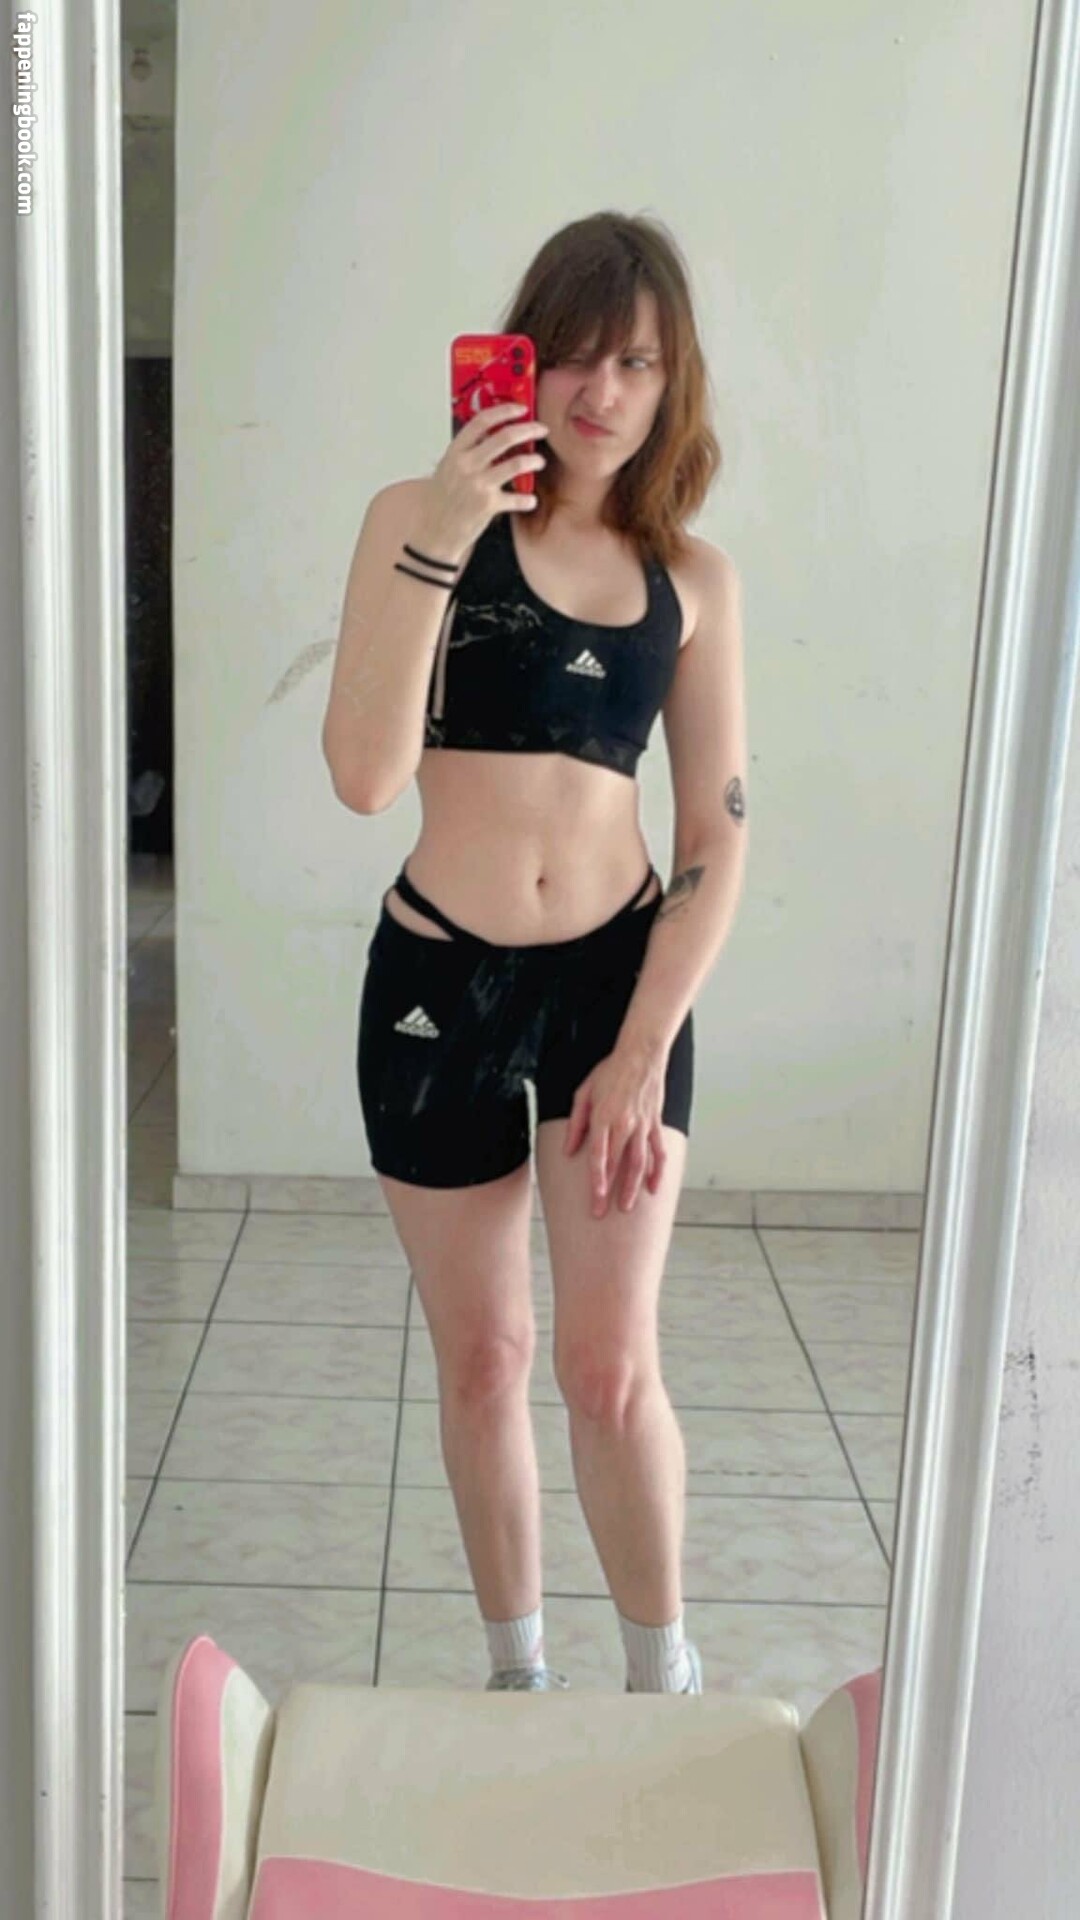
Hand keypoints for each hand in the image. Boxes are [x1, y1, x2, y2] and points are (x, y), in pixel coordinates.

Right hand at [420, 401, 550, 555]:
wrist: (434, 531)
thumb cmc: (441, 500)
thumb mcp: (448, 467)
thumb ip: (468, 450)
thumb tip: (490, 432)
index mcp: (456, 452)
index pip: (482, 421)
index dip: (505, 411)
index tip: (520, 408)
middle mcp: (467, 465)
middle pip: (505, 437)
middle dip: (529, 429)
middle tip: (540, 429)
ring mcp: (478, 485)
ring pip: (516, 464)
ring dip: (534, 460)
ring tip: (539, 461)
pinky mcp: (488, 506)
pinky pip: (517, 499)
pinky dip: (527, 500)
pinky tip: (530, 500)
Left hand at [562, 1044, 669, 1216]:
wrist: (641, 1054)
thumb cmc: (610, 1071)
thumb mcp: (584, 1092)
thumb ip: (576, 1123)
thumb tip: (568, 1150)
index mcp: (604, 1117)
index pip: (599, 1156)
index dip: (597, 1180)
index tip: (596, 1198)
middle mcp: (624, 1124)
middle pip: (617, 1165)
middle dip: (611, 1192)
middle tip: (603, 1213)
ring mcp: (642, 1125)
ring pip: (639, 1163)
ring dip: (633, 1187)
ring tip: (627, 1207)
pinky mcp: (655, 1123)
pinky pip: (658, 1152)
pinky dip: (657, 1171)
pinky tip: (653, 1188)